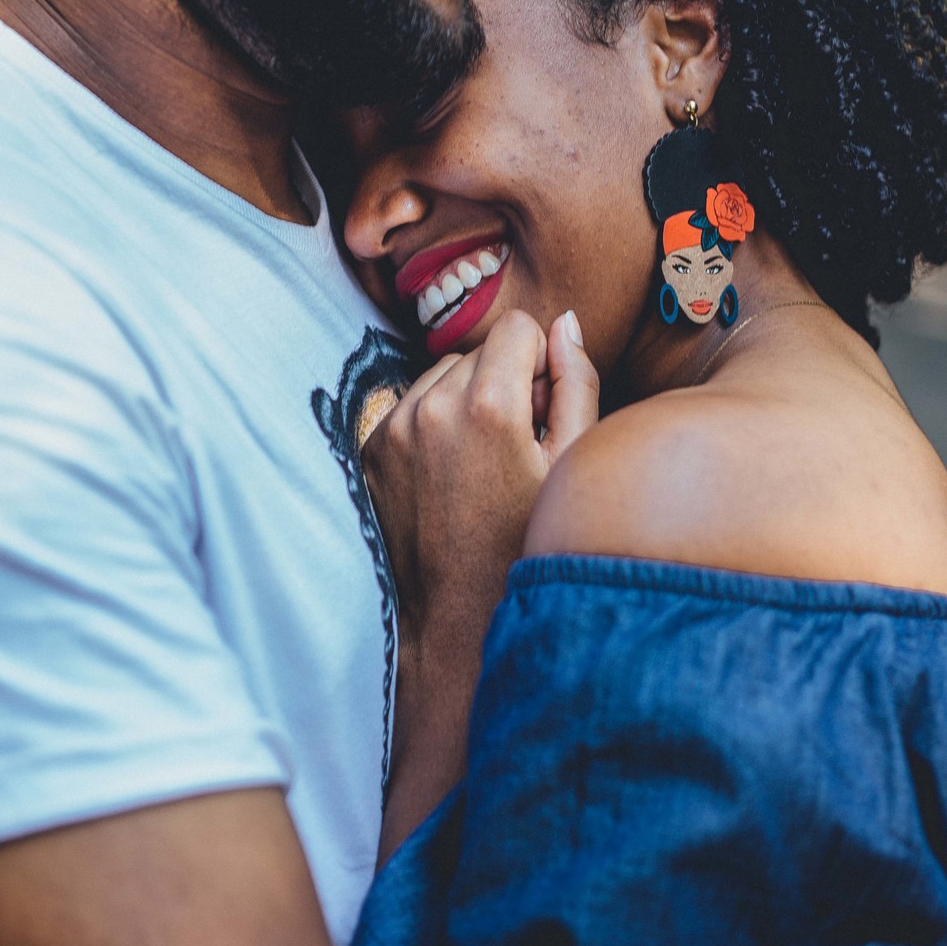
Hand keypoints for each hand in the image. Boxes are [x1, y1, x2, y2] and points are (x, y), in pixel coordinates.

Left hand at [364, 309, 599, 648]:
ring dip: (467, 399)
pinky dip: (435, 423)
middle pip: (481, 351)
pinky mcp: (370, 448)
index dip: (539, 361)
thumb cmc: (525, 547)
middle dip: (504, 381)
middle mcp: (431, 408)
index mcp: (488, 407)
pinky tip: (452, 474)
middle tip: (518, 444)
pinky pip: (412, 405)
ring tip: (484, 462)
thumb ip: (576, 383)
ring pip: (443, 374)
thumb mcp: (570, 465)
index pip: (518, 327)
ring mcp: (393, 428)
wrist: (453, 620)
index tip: (542, 407)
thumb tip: (566, 325)